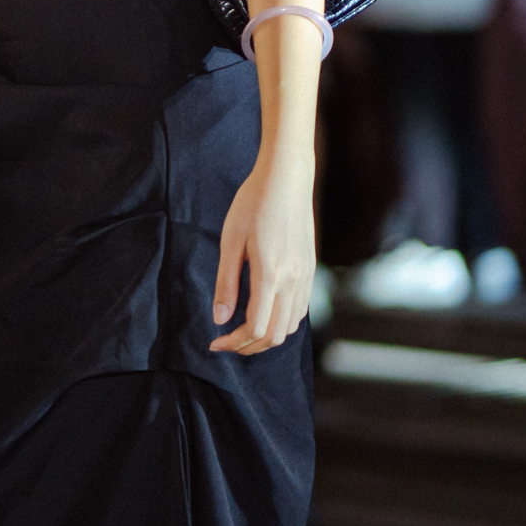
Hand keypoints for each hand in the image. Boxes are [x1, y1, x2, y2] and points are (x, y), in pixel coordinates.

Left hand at [210, 153, 314, 354]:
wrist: (287, 179)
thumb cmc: (253, 203)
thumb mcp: (230, 241)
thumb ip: (226, 283)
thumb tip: (219, 319)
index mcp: (271, 275)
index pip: (256, 328)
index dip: (234, 343)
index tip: (215, 343)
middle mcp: (294, 281)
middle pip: (275, 335)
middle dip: (249, 347)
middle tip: (226, 343)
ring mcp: (306, 276)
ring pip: (290, 326)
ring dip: (266, 336)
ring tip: (242, 331)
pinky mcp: (310, 270)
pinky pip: (300, 310)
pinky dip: (282, 322)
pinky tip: (263, 312)